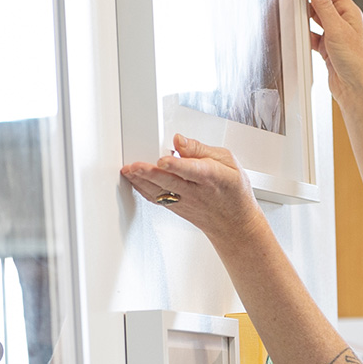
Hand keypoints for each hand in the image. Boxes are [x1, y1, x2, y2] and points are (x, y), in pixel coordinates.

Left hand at [120, 134, 264, 244]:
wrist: (234, 223)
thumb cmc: (232, 189)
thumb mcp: (228, 161)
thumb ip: (201, 149)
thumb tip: (179, 140)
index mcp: (211, 176)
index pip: (192, 170)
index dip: (177, 165)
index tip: (163, 159)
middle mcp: (195, 191)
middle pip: (170, 182)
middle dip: (150, 173)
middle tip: (135, 165)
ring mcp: (184, 202)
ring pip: (160, 192)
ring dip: (142, 181)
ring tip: (129, 170)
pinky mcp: (176, 208)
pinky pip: (157, 199)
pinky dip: (143, 189)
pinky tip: (134, 180)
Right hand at [306, 0, 362, 110]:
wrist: (357, 90)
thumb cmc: (355, 61)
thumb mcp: (337, 29)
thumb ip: (324, 6)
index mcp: (349, 12)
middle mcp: (343, 21)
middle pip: (321, 0)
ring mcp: (335, 35)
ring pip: (315, 18)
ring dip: (303, 12)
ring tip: (288, 5)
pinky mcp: (327, 49)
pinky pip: (312, 35)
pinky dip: (303, 33)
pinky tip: (295, 32)